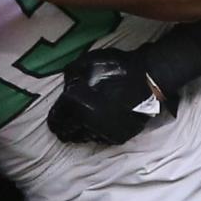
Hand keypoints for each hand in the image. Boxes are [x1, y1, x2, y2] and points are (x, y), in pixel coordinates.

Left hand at [47, 45, 175, 145]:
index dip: (53, 118)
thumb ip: (71, 74)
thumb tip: (66, 85)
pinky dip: (96, 134)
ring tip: (78, 127)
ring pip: (84, 138)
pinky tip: (96, 127)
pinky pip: (101, 139)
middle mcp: (86, 123)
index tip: (53, 119)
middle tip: (62, 127)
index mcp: (75, 104)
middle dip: (63, 129)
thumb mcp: (87, 61)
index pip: (56, 117)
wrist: (148, 79)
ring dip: (79, 133)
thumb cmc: (116, 67)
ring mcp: (103, 132)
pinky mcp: (118, 137)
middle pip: (68, 133)